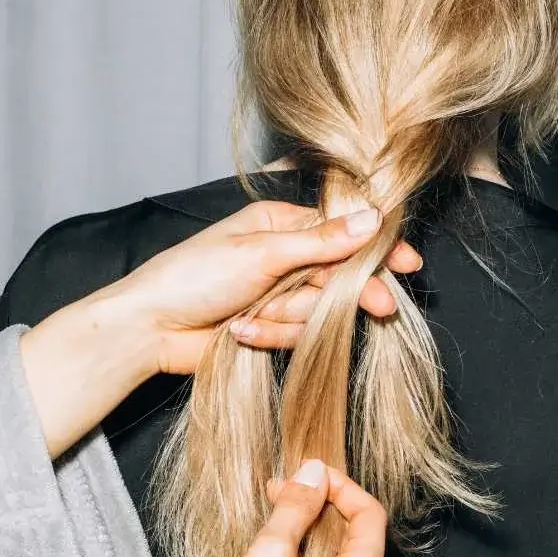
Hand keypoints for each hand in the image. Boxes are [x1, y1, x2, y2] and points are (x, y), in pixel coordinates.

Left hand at [108, 201, 421, 373]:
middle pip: (338, 274)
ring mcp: (277, 294)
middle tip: (381, 306)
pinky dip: (270, 336)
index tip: (407, 262)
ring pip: (318, 309)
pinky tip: (239, 331)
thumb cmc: (193, 276)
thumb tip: (371, 220)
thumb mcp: (261, 253)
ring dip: (289, 318)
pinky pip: (295, 335)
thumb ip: (321, 243)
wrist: (149, 329)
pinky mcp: (269, 328)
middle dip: (351, 292)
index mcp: (280, 225)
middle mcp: (283, 257)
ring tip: (251, 316)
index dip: (375, 247)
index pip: (341, 231)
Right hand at [151, 461, 385, 556]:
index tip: (307, 474)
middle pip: (358, 538)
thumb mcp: (270, 554)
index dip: (340, 485)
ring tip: (277, 521)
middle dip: (322, 507)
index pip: (370, 514)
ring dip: (315, 535)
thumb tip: (313, 472)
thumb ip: (297, 506)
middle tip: (283, 492)